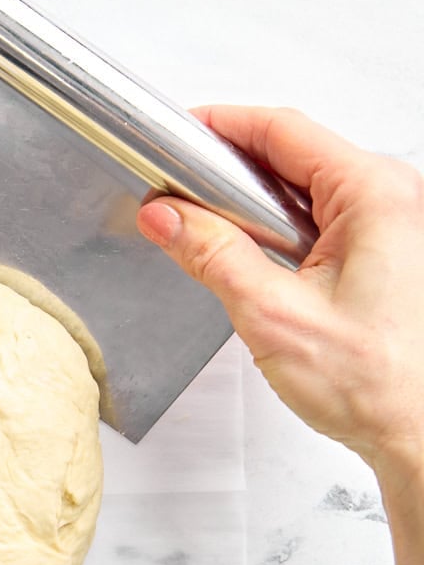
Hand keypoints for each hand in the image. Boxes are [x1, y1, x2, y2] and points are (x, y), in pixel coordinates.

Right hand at [136, 106, 423, 564]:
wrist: (422, 438)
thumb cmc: (380, 384)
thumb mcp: (272, 313)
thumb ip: (212, 254)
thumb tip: (166, 216)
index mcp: (376, 194)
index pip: (283, 130)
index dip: (220, 126)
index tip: (175, 134)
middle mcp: (393, 200)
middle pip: (293, 155)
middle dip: (228, 169)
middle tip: (175, 188)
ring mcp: (392, 227)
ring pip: (305, 190)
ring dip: (252, 205)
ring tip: (205, 229)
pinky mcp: (385, 256)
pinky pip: (321, 221)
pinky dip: (278, 231)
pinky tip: (250, 257)